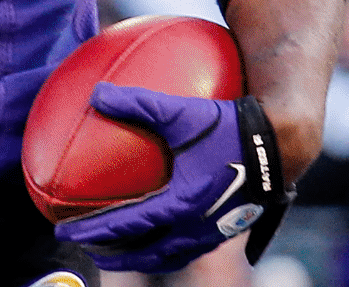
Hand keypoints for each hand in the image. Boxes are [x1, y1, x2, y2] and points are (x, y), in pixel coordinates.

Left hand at [54, 83, 290, 272]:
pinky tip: (164, 231)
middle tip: (89, 251)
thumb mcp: (181, 112)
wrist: (282, 144)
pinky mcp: (229, 226)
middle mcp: (197, 226)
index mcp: (181, 203)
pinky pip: (192, 246)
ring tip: (122, 252)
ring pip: (171, 256)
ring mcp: (215, 231)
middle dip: (115, 256)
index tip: (65, 232)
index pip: (126, 225)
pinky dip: (169, 247)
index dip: (93, 231)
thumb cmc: (230, 125)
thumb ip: (138, 102)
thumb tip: (96, 92)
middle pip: (147, 253)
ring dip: (142, 256)